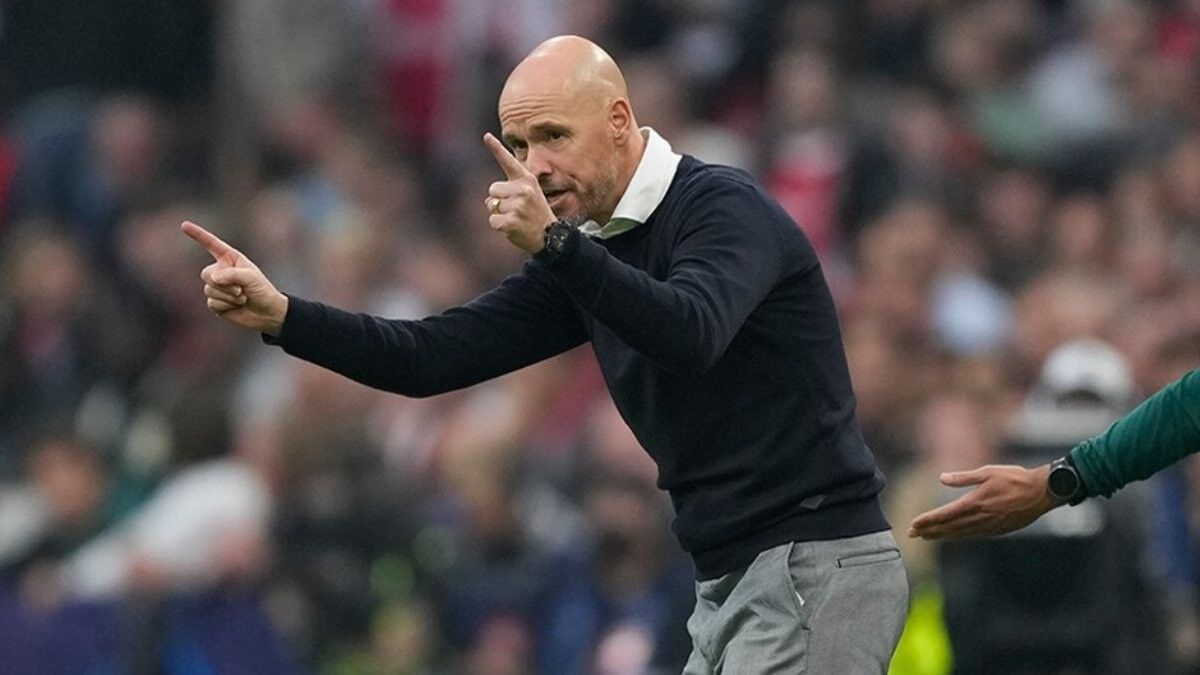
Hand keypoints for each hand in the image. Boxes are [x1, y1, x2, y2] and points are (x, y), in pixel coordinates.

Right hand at [181, 221, 287, 335]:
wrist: (267, 313)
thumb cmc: (262, 290)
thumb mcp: (251, 277)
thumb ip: (232, 274)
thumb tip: (212, 278)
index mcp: (230, 258)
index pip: (211, 244)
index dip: (198, 234)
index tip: (184, 225)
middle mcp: (221, 271)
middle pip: (207, 274)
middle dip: (224, 284)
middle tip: (242, 290)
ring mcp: (217, 287)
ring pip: (209, 290)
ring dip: (228, 296)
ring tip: (242, 298)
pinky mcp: (215, 302)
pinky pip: (212, 303)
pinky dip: (226, 305)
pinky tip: (237, 306)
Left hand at [483, 132, 555, 253]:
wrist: (551, 236)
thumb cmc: (536, 214)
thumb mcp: (529, 196)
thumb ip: (510, 191)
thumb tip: (488, 201)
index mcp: (527, 180)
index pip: (509, 162)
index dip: (496, 148)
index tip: (486, 136)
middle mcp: (523, 190)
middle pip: (493, 189)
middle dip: (499, 200)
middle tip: (517, 209)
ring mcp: (517, 206)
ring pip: (491, 206)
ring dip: (499, 214)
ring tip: (517, 219)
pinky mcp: (511, 221)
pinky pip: (493, 220)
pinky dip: (499, 226)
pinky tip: (514, 228)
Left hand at [907, 464, 1059, 539]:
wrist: (1041, 493)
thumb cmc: (1014, 478)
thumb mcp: (987, 472)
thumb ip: (963, 478)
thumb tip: (941, 478)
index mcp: (975, 502)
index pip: (945, 515)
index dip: (927, 521)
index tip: (913, 524)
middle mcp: (980, 517)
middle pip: (949, 527)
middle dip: (929, 531)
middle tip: (912, 534)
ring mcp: (990, 526)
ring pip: (960, 534)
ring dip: (942, 536)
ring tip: (927, 537)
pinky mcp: (998, 530)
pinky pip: (974, 536)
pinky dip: (959, 537)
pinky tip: (952, 536)